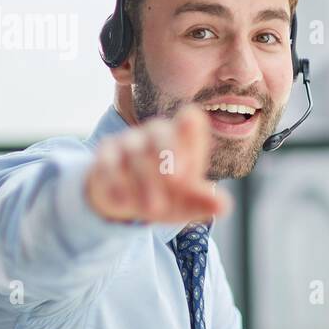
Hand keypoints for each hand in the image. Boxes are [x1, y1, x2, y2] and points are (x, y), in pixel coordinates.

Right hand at [85, 104, 231, 223]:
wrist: (126, 201)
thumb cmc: (166, 193)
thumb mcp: (186, 202)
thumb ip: (203, 202)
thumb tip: (224, 206)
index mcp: (182, 140)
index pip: (190, 119)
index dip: (190, 125)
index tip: (191, 144)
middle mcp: (155, 135)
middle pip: (160, 132)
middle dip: (168, 153)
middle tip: (178, 181)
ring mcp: (128, 143)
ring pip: (135, 153)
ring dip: (145, 182)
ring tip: (154, 209)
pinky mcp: (105, 156)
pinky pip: (107, 164)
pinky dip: (116, 183)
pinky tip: (125, 203)